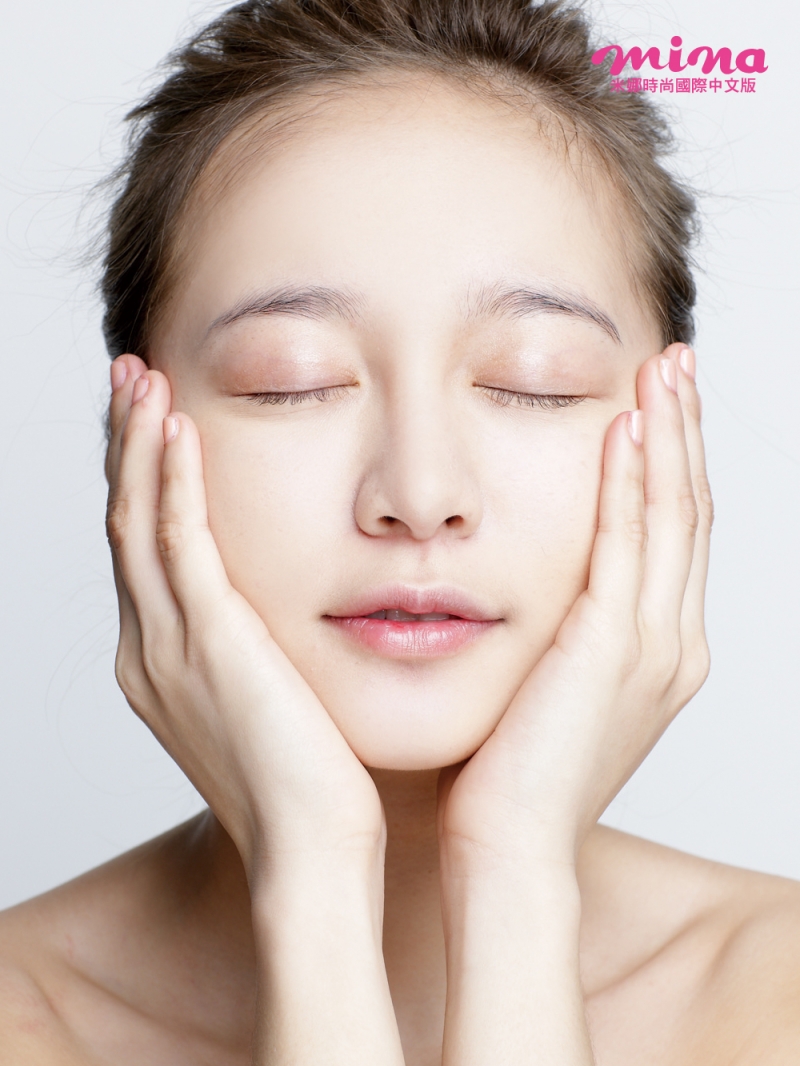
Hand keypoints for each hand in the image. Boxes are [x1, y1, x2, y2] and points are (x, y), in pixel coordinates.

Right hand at [105, 355, 383, 880]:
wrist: (314, 849)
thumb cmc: (309, 783)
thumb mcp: (268, 702)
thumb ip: (256, 652)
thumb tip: (276, 620)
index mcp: (162, 663)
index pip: (144, 551)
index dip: (141, 481)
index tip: (154, 422)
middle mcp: (150, 649)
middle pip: (126, 523)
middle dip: (126, 446)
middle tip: (130, 378)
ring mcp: (171, 646)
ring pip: (139, 520)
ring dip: (139, 444)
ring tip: (141, 378)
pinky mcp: (211, 642)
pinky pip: (181, 542)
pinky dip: (174, 480)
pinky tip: (179, 426)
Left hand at [438, 344, 712, 868]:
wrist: (507, 846)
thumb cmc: (510, 769)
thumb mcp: (548, 683)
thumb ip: (560, 627)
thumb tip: (532, 577)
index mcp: (658, 649)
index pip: (673, 533)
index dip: (672, 462)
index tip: (656, 402)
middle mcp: (671, 642)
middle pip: (688, 512)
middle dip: (684, 431)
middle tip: (674, 362)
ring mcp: (652, 647)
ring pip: (672, 517)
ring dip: (669, 437)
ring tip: (662, 370)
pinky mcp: (612, 650)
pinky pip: (627, 545)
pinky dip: (630, 482)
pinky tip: (622, 428)